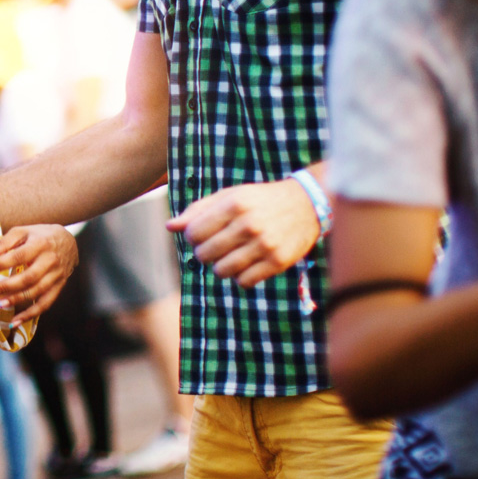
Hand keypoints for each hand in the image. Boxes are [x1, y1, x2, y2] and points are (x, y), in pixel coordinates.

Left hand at [0, 224, 78, 325]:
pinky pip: (45, 304)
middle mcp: (50, 261)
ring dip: (14, 301)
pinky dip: (30, 315)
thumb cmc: (40, 235)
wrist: (69, 241)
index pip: (16, 256)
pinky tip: (14, 322)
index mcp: (40, 244)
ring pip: (35, 292)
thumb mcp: (23, 232)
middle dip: (4, 288)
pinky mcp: (59, 287)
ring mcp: (56, 275)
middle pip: (27, 278)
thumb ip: (4, 242)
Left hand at [168, 179, 319, 286]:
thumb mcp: (230, 196)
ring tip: (231, 256)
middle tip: (216, 247)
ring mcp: (264, 245)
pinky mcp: (278, 262)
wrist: (306, 204)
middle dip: (204, 253)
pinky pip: (244, 282)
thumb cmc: (260, 200)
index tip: (203, 235)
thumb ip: (199, 210)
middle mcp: (249, 224)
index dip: (193, 237)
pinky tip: (247, 264)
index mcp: (234, 204)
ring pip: (222, 272)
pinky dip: (240, 277)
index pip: (194, 233)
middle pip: (204, 255)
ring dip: (221, 267)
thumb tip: (170, 226)